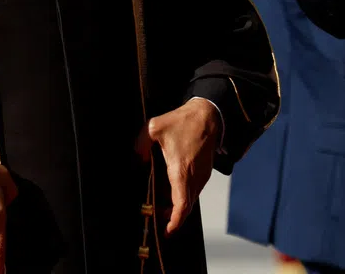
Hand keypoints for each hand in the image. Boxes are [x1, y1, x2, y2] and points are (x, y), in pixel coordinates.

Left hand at [135, 99, 220, 235]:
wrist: (208, 114)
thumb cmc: (183, 121)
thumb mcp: (154, 128)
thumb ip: (140, 145)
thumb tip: (136, 160)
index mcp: (182, 171)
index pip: (182, 205)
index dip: (175, 221)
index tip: (167, 230)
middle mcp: (194, 177)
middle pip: (186, 206)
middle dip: (173, 216)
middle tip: (159, 219)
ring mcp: (202, 175)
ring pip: (191, 198)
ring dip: (179, 205)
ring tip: (163, 207)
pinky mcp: (205, 171)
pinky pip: (195, 189)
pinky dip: (185, 195)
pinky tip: (173, 190)